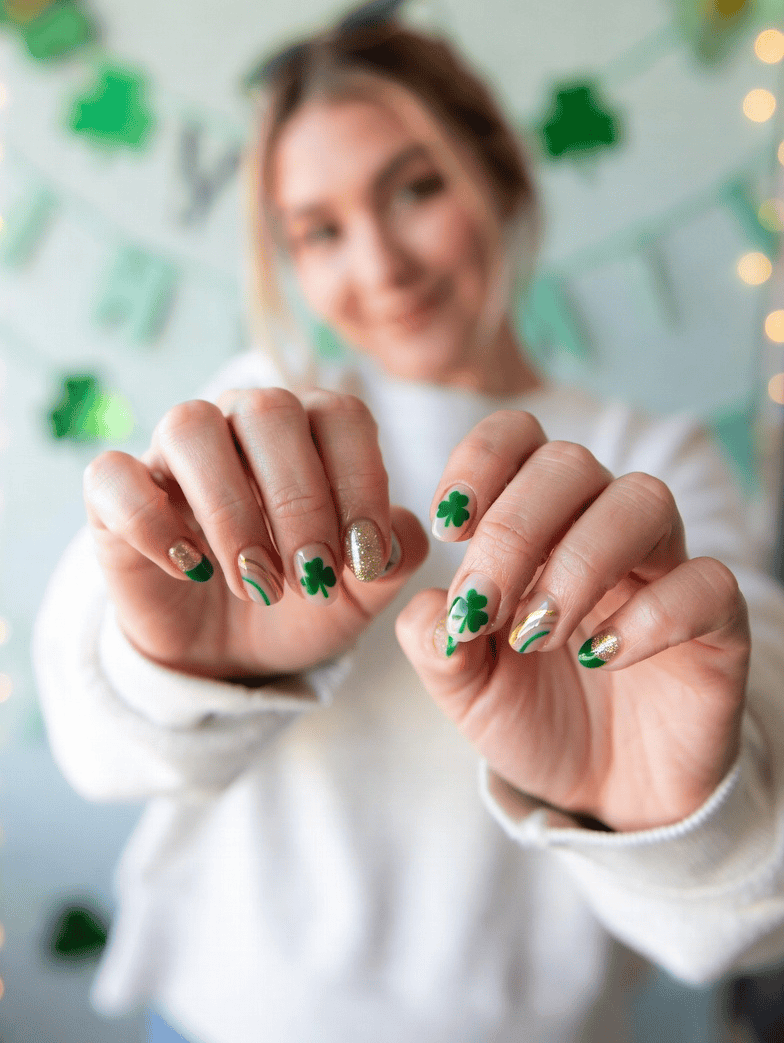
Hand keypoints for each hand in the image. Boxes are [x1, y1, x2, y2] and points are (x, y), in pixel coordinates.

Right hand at [83, 387, 427, 679]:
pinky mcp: (114, 493)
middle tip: (315, 578)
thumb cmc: (300, 601)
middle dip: (300, 501)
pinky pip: (115, 475)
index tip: (367, 558)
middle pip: (269, 410)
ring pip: (191, 427)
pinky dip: (153, 523)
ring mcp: (172, 452)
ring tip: (259, 582)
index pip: (341, 414)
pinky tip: (191, 570)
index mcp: (309, 429)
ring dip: (231, 510)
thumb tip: (401, 533)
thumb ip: (394, 556)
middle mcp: (240, 421)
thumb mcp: (360, 591)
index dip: (360, 480)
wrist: (227, 652)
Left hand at [395, 410, 750, 832]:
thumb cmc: (534, 714)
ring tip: (539, 634)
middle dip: (514, 531)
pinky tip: (601, 658)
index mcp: (539, 521)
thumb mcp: (465, 687)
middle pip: (570, 464)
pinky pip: (705, 582)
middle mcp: (602, 528)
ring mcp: (664, 569)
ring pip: (642, 501)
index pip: (520, 438)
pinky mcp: (717, 623)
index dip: (481, 461)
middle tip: (485, 607)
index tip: (447, 527)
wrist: (604, 793)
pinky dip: (649, 615)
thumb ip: (437, 642)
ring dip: (578, 562)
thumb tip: (434, 602)